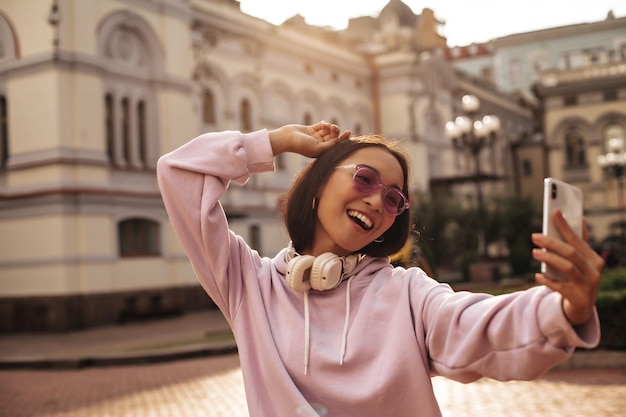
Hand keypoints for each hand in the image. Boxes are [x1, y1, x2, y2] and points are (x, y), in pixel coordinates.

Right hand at [269, 121, 350, 157]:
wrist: (287, 138)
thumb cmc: (301, 145)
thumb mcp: (318, 148)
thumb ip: (330, 146)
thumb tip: (339, 141)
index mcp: (321, 152)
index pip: (335, 145)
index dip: (343, 139)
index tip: (348, 132)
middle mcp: (319, 145)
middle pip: (333, 137)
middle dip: (335, 131)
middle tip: (334, 128)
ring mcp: (315, 137)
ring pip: (328, 131)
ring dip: (330, 127)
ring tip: (328, 125)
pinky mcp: (310, 129)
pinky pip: (321, 126)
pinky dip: (324, 124)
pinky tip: (323, 124)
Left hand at [531, 210, 604, 324]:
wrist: (582, 307)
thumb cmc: (578, 278)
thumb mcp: (581, 263)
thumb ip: (578, 244)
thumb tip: (579, 219)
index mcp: (594, 259)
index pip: (578, 239)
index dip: (565, 226)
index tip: (554, 212)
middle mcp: (594, 271)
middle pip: (571, 252)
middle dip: (551, 242)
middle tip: (534, 236)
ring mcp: (587, 285)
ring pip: (567, 267)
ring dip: (549, 258)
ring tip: (534, 252)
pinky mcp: (577, 297)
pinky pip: (559, 287)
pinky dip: (547, 280)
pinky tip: (538, 275)